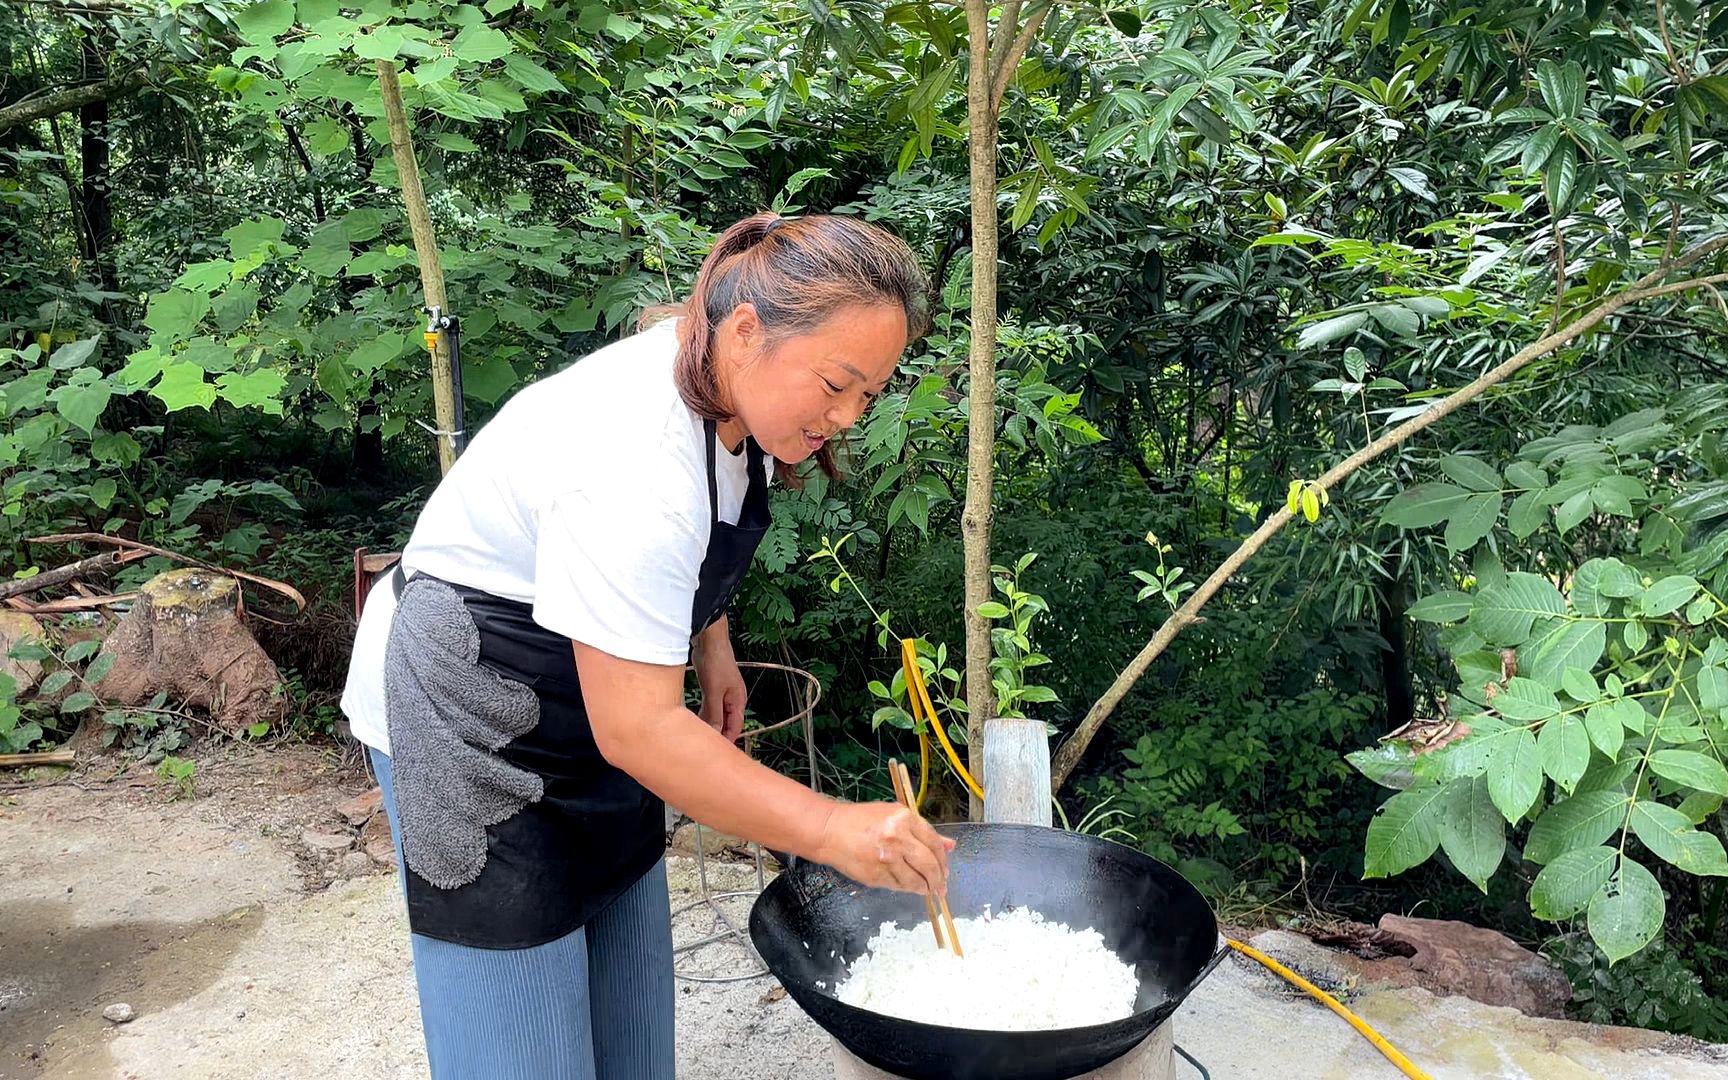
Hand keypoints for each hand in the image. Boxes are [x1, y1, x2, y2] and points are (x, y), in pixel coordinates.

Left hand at [695, 647, 746, 742]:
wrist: (709, 640)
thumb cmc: (716, 661)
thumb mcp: (714, 691)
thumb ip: (714, 713)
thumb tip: (714, 733)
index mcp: (738, 700)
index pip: (735, 727)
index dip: (727, 741)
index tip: (717, 753)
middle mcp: (732, 698)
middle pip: (726, 723)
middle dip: (717, 735)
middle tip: (704, 748)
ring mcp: (722, 692)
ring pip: (716, 715)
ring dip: (708, 724)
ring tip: (696, 736)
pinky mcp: (712, 687)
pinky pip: (709, 706)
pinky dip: (703, 714)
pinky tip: (693, 719)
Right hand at [814, 802, 956, 895]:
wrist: (830, 831)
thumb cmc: (862, 820)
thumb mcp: (895, 816)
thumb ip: (923, 831)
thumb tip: (950, 845)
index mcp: (904, 819)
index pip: (934, 844)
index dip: (944, 860)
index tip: (946, 870)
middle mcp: (896, 838)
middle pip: (929, 865)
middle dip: (939, 879)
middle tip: (941, 887)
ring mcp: (886, 859)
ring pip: (915, 880)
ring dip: (924, 887)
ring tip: (926, 888)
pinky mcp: (875, 876)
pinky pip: (898, 886)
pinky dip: (906, 888)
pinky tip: (907, 885)